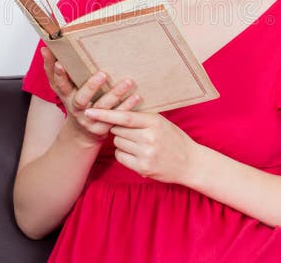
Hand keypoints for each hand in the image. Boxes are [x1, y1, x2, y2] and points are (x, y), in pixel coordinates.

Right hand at [41, 46, 140, 146]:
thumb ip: (52, 68)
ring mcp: (91, 119)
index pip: (60, 85)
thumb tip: (45, 48)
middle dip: (91, 87)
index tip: (60, 63)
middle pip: (81, 99)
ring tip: (127, 81)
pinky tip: (136, 96)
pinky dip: (127, 106)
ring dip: (115, 94)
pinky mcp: (104, 127)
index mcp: (66, 96)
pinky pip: (117, 116)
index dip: (59, 75)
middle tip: (102, 74)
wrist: (83, 132)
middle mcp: (77, 108)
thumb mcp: (62, 86)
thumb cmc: (74, 101)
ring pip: (103, 107)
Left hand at [83, 108, 199, 183]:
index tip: (89, 111)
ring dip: (122, 142)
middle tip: (133, 132)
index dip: (105, 114)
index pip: (124, 117)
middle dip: (120, 129)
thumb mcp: (161, 122)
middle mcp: (149, 138)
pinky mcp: (142, 168)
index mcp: (154, 122)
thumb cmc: (174, 139)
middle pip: (117, 130)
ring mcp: (145, 154)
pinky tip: (136, 154)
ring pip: (117, 143)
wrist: (190, 163)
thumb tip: (116, 111)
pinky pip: (120, 156)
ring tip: (139, 144)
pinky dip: (124, 154)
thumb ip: (141, 117)